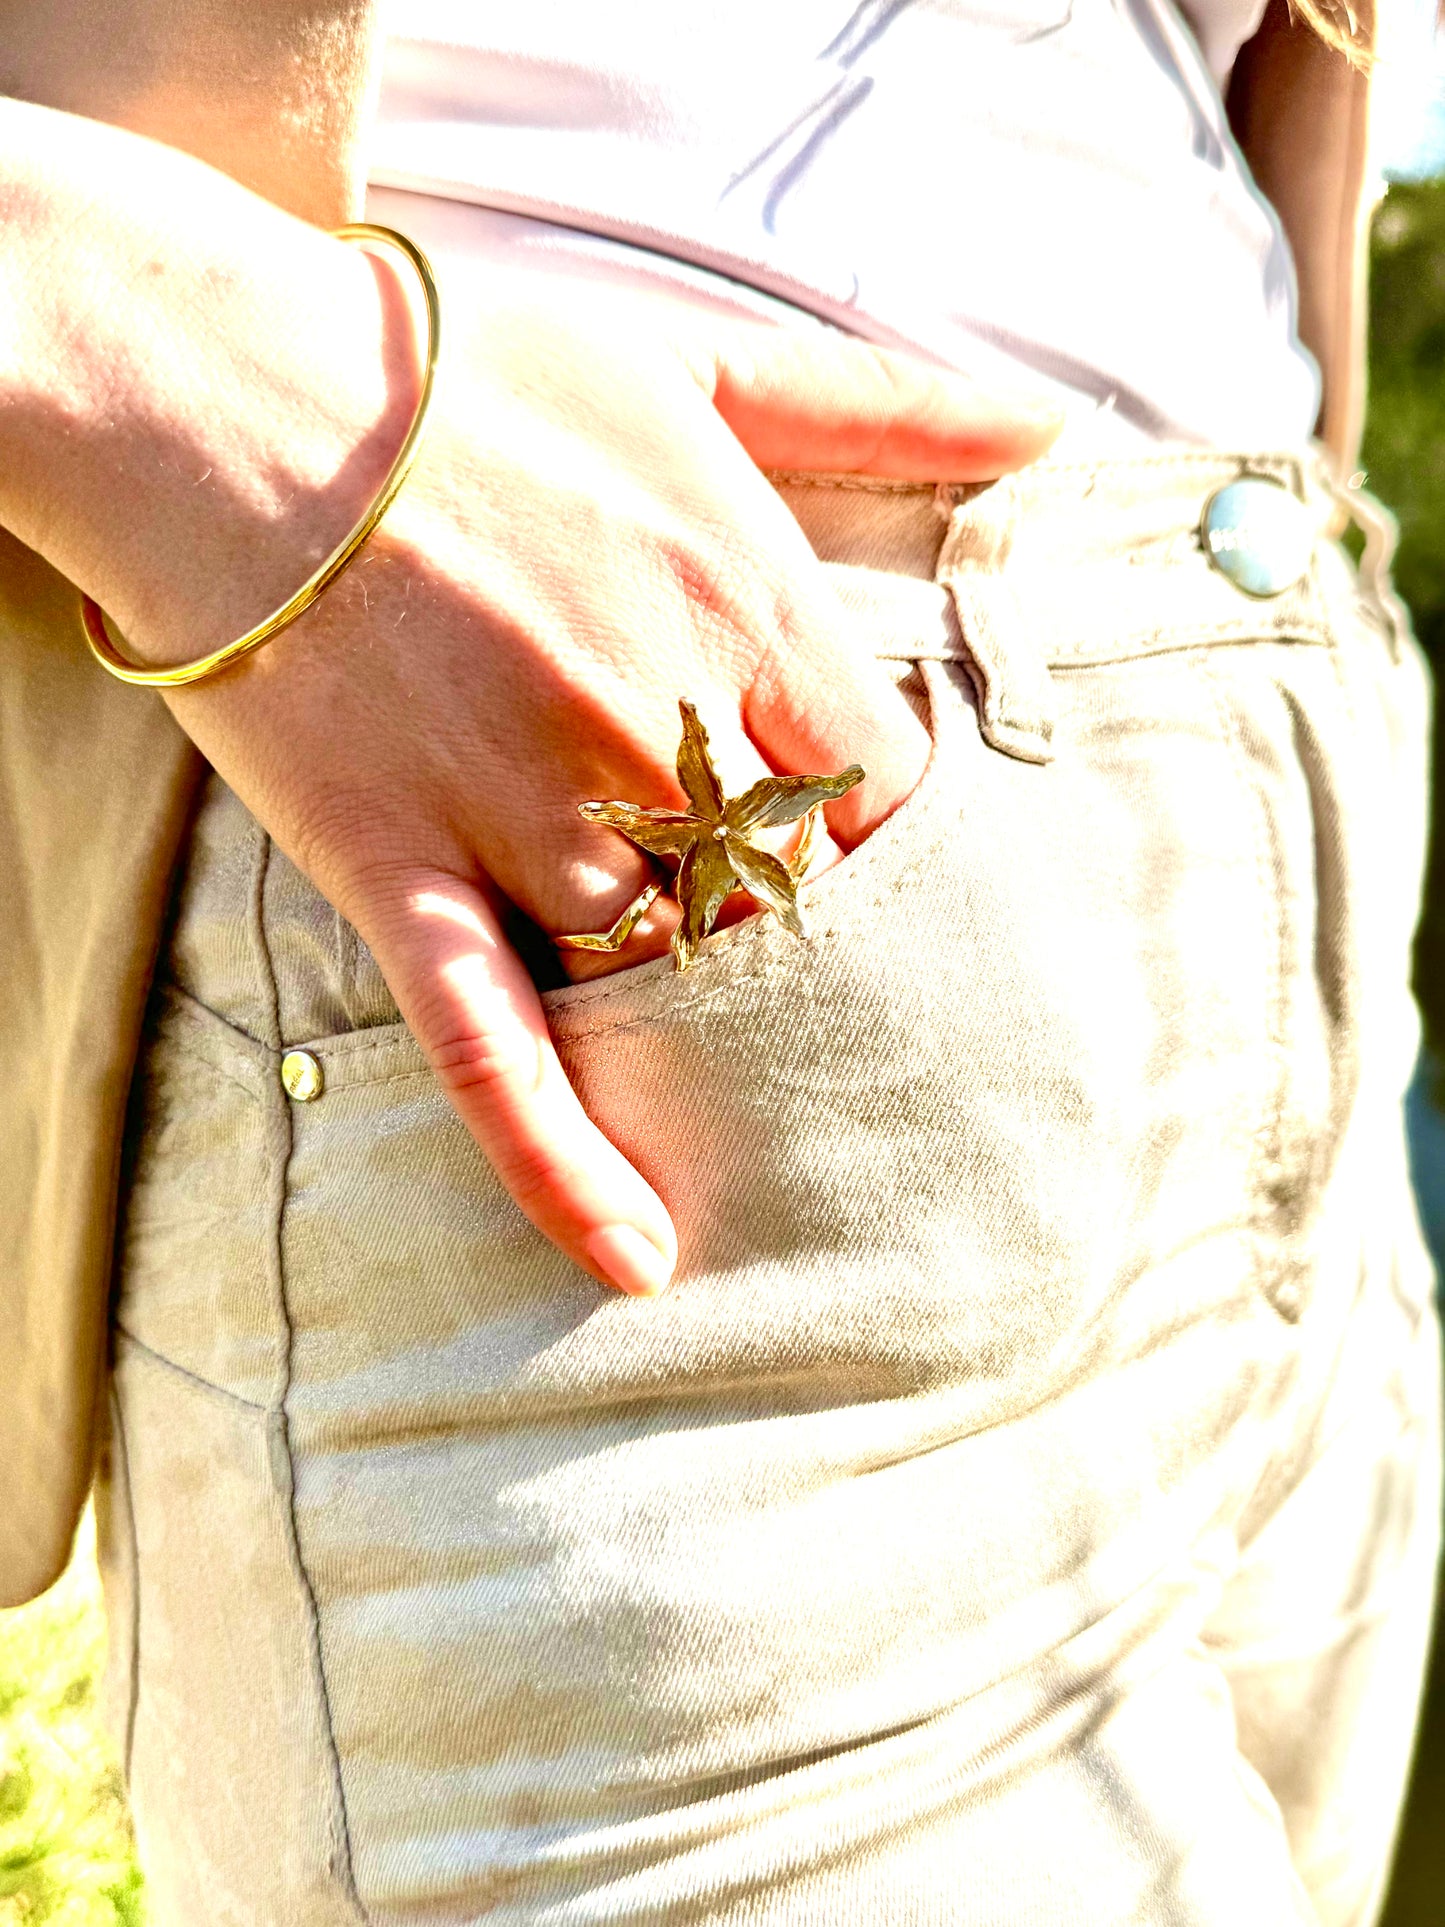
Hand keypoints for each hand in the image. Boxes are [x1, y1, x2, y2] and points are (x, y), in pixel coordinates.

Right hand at [0, 113, 1058, 1293]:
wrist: (225, 390)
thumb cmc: (468, 371)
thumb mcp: (696, 356)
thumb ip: (880, 403)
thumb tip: (1044, 429)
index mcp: (742, 610)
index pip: (895, 796)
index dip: (917, 860)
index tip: (912, 895)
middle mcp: (654, 730)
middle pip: (803, 907)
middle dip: (840, 967)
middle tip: (877, 1036)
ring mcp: (523, 814)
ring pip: (672, 984)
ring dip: (734, 1055)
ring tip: (794, 1135)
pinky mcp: (403, 873)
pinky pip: (492, 1045)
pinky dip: (563, 1160)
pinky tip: (637, 1255)